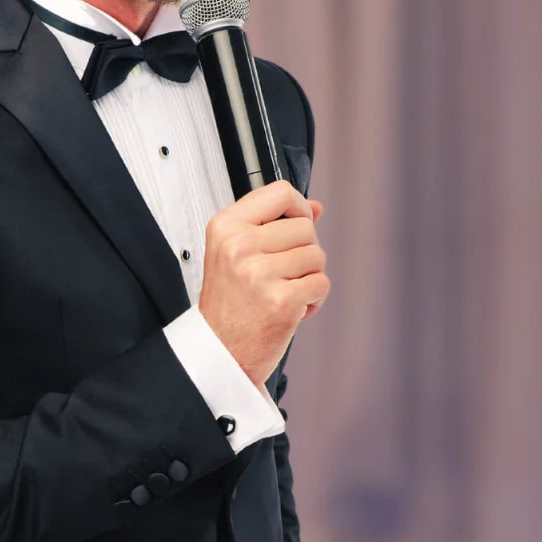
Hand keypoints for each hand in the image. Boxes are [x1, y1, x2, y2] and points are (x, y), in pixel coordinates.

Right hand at [198, 181, 329, 385]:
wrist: (220, 349)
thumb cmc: (229, 302)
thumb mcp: (236, 251)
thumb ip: (273, 224)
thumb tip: (315, 207)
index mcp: (226, 227)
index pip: (280, 192)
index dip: (298, 207)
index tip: (295, 224)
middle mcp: (240, 246)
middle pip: (305, 227)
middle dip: (303, 251)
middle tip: (280, 273)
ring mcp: (260, 274)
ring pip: (317, 255)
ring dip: (308, 276)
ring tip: (283, 291)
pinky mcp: (282, 301)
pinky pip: (321, 283)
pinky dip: (313, 299)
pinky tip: (290, 307)